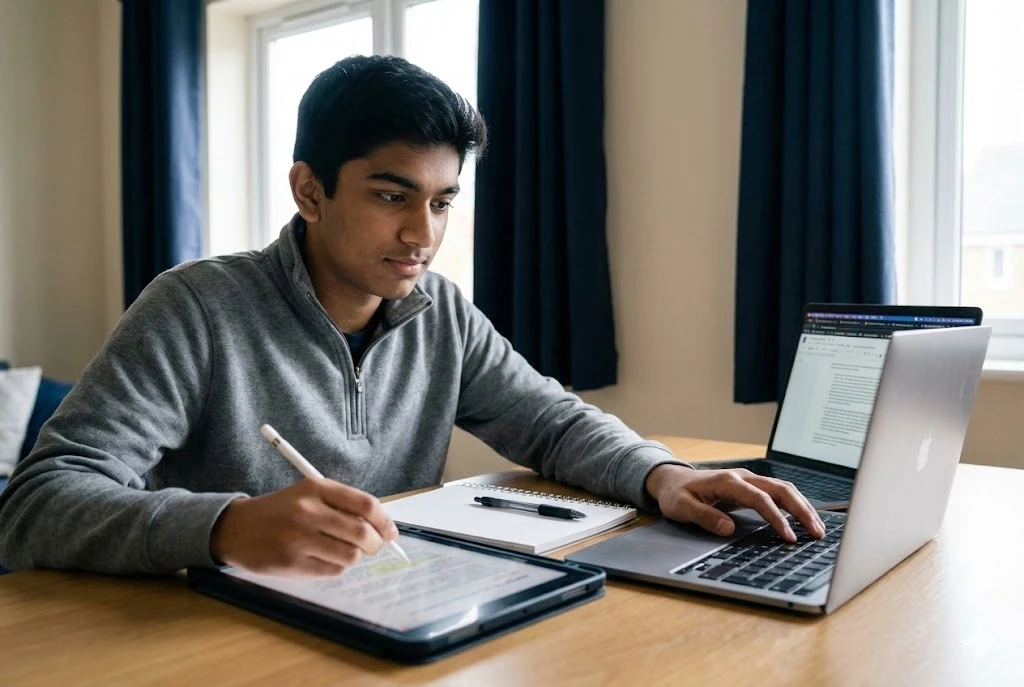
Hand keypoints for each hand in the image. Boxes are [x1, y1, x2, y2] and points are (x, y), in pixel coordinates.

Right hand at [210, 478, 398, 576]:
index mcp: (316, 488)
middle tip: (372, 547)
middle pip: (362, 533)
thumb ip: (342, 505)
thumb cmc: (280, 510)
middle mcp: (308, 511)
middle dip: (375, 544)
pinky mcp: (291, 563)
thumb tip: (381, 526)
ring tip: (346, 552)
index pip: (365, 505)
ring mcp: (298, 539)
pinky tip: (326, 559)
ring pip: (351, 556)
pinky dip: (338, 567)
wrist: (236, 528)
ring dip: (356, 557)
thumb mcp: (308, 494)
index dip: (385, 521)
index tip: (390, 532)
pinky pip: (333, 570)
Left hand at [644, 464, 824, 542]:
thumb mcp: (682, 507)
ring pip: (783, 489)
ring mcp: (749, 480)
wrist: (671, 480)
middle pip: (780, 489)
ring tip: (818, 529)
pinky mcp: (751, 487)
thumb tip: (729, 529)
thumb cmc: (676, 494)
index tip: (788, 536)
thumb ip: (705, 517)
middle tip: (817, 532)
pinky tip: (805, 518)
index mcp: (727, 481)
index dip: (776, 517)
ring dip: (802, 507)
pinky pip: (778, 493)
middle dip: (801, 510)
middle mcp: (742, 477)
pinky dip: (795, 505)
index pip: (759, 499)